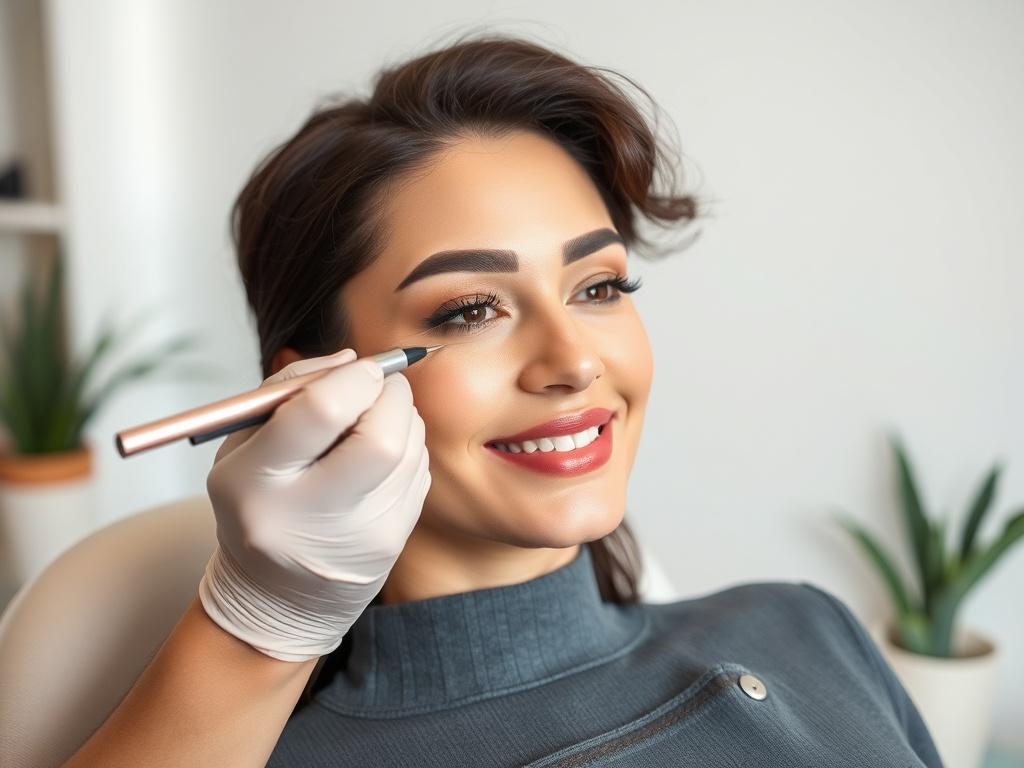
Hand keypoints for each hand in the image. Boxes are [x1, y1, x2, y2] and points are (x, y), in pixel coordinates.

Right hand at [198, 349, 430, 660]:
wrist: (279, 597)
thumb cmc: (258, 501)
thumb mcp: (244, 445)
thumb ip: (289, 389)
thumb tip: (354, 360)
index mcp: (257, 483)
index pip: (320, 413)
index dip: (352, 377)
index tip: (360, 367)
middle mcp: (310, 515)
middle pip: (383, 439)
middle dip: (391, 395)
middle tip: (379, 384)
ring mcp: (360, 535)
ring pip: (410, 449)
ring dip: (401, 416)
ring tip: (372, 420)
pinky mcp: (394, 541)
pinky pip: (420, 469)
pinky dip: (408, 445)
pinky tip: (379, 456)